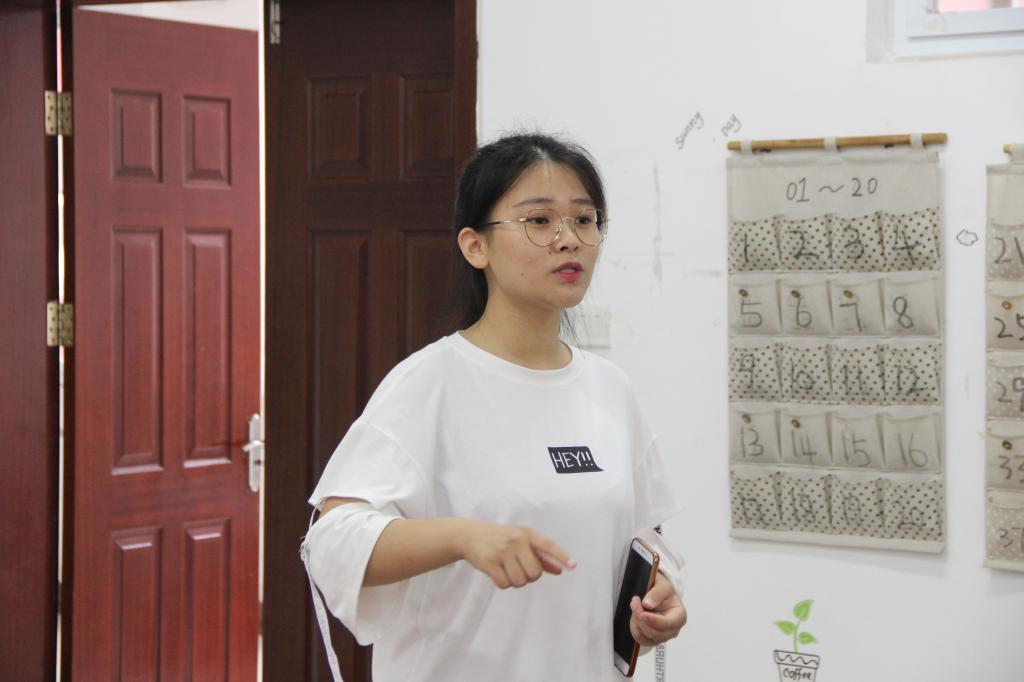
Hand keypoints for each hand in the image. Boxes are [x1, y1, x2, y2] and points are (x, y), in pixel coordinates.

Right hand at [456, 519, 575, 588]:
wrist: (469, 535)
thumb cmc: (500, 539)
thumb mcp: (520, 540)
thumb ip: (540, 555)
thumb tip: (560, 570)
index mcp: (527, 533)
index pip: (548, 545)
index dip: (561, 556)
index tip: (573, 565)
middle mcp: (516, 540)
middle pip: (535, 573)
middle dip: (529, 576)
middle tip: (519, 568)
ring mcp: (502, 551)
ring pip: (520, 581)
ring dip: (515, 581)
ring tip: (507, 569)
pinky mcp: (490, 562)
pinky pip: (505, 584)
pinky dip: (503, 583)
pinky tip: (497, 572)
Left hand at [629, 571, 686, 645]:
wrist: (659, 594)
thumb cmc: (664, 591)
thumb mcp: (663, 585)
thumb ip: (656, 593)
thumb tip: (647, 604)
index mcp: (679, 616)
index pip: (668, 624)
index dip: (654, 620)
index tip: (642, 614)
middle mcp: (673, 630)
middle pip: (655, 633)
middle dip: (641, 619)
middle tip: (635, 602)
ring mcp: (663, 636)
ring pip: (646, 637)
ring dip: (636, 622)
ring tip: (635, 606)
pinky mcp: (652, 640)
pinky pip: (640, 639)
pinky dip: (634, 628)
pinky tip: (635, 616)